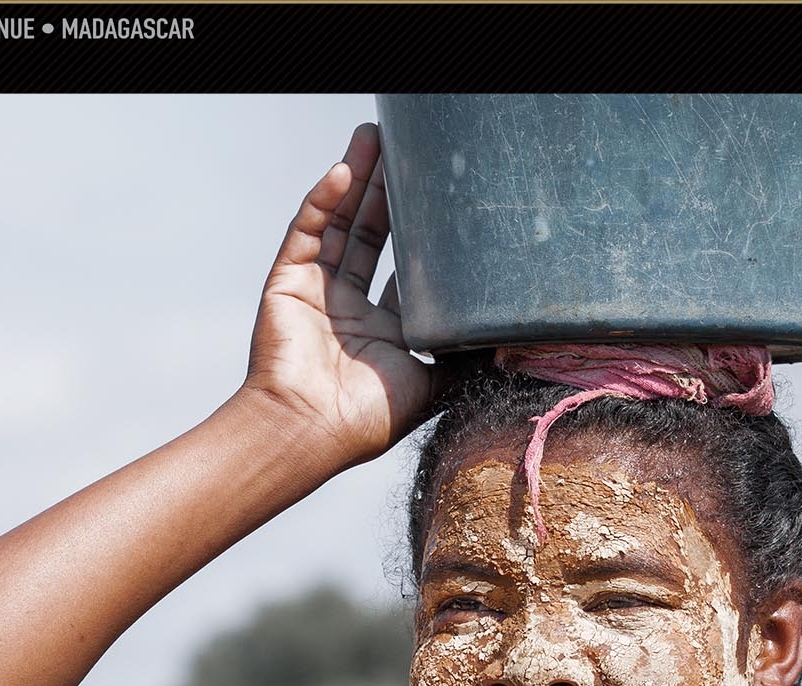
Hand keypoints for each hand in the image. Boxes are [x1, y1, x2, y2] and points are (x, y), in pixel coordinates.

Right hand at [241, 123, 437, 470]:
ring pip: (342, 223)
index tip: (444, 202)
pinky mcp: (287, 283)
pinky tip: (343, 171)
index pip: (407, 270)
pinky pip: (307, 232)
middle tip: (409, 150)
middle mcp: (349, 309)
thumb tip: (514, 339)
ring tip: (375, 138)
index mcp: (384, 333)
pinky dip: (323, 201)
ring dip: (357, 180)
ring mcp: (316, 293)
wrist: (309, 431)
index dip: (424, 235)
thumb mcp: (435, 386)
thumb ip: (468, 359)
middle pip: (374, 235)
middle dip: (391, 193)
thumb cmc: (368, 420)